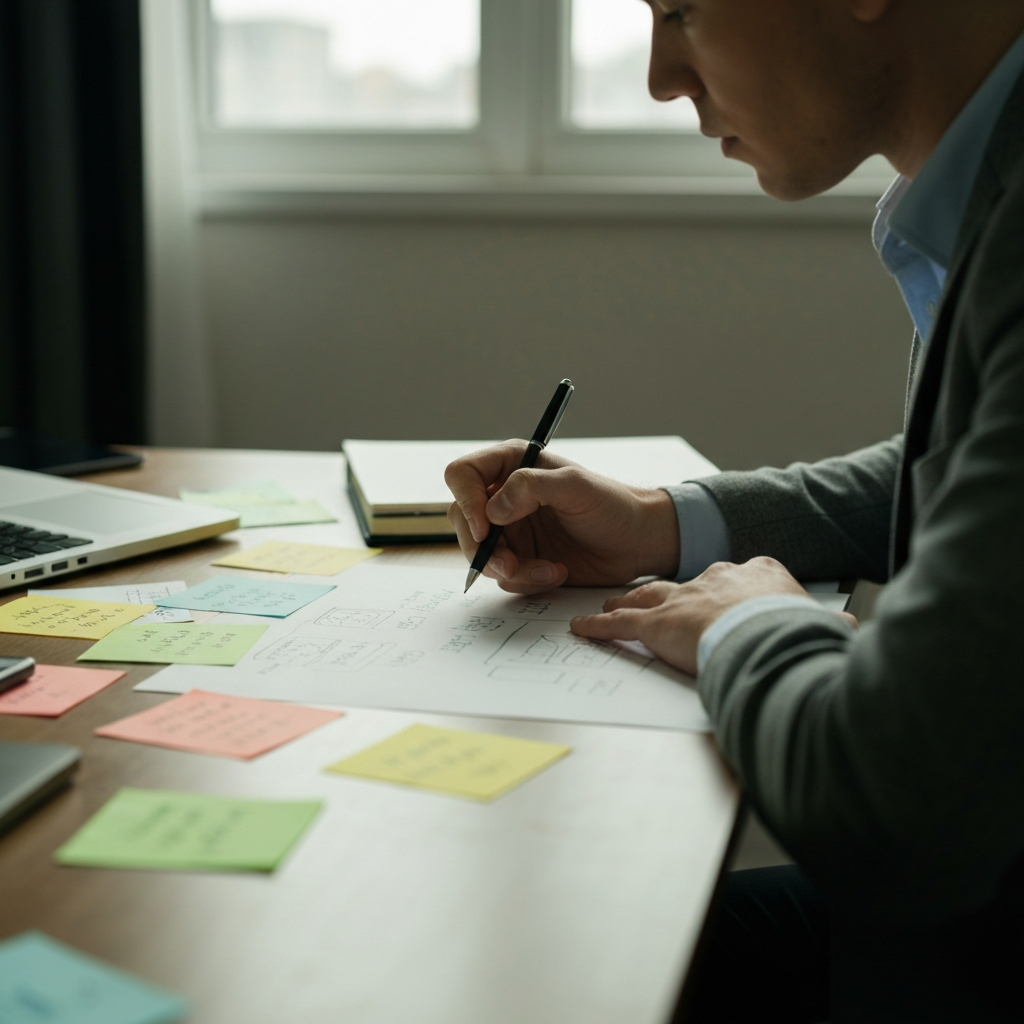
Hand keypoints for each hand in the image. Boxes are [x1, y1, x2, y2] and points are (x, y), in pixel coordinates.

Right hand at [445, 440, 680, 593]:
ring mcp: (510, 530)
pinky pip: (503, 576)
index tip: (484, 528)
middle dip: (482, 548)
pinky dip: (526, 580)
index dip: (466, 501)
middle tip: (509, 565)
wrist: (638, 542)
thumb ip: (531, 487)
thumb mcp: (575, 486)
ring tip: (548, 570)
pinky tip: (555, 572)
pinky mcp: (521, 558)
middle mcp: (503, 496)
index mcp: (511, 465)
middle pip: (462, 520)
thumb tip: (492, 510)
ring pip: (480, 554)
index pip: (462, 475)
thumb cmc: (613, 504)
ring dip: (509, 569)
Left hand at [570, 557, 852, 675]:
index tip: (722, 597)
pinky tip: (583, 628)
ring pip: (646, 595)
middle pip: (684, 583)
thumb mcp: (821, 624)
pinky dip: (599, 627)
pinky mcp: (657, 623)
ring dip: (628, 602)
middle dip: (668, 593)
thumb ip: (831, 624)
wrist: (770, 637)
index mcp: (758, 573)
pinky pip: (620, 624)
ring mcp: (683, 598)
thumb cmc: (797, 633)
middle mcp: (715, 578)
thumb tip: (854, 628)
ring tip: (612, 604)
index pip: (735, 577)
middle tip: (655, 600)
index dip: (725, 590)